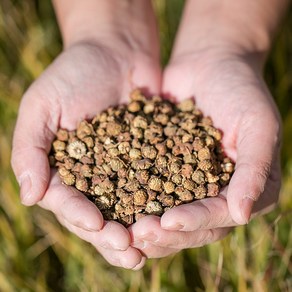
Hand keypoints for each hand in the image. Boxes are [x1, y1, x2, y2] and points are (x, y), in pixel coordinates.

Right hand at [11, 41, 160, 268]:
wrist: (117, 51)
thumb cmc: (74, 73)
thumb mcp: (42, 106)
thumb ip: (30, 150)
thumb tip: (30, 197)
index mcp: (63, 168)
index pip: (68, 201)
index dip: (80, 216)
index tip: (98, 226)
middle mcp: (93, 176)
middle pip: (99, 214)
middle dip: (112, 235)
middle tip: (129, 253)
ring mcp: (123, 170)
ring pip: (128, 210)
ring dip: (137, 231)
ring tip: (148, 251)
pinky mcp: (150, 160)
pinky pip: (155, 187)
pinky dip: (162, 205)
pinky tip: (172, 221)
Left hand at [130, 49, 280, 257]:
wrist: (209, 63)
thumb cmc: (241, 89)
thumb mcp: (257, 125)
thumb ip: (254, 169)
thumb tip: (243, 215)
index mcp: (242, 188)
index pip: (219, 216)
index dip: (195, 222)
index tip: (168, 222)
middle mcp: (215, 192)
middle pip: (191, 225)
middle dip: (164, 232)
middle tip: (136, 234)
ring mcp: (187, 183)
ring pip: (166, 215)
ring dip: (144, 223)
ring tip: (120, 228)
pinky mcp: (163, 168)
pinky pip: (147, 188)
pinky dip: (130, 198)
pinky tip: (110, 203)